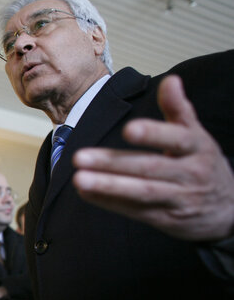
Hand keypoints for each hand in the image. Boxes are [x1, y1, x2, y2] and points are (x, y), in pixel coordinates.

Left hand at [73, 75, 233, 241]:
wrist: (227, 209)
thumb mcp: (196, 135)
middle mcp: (190, 173)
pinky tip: (85, 193)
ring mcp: (178, 198)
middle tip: (80, 156)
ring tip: (79, 179)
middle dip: (113, 163)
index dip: (154, 134)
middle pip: (150, 168)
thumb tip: (171, 80)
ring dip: (108, 187)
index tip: (128, 129)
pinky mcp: (165, 218)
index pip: (176, 139)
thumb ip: (179, 109)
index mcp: (198, 147)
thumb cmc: (202, 164)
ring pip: (141, 192)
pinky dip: (109, 202)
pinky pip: (135, 210)